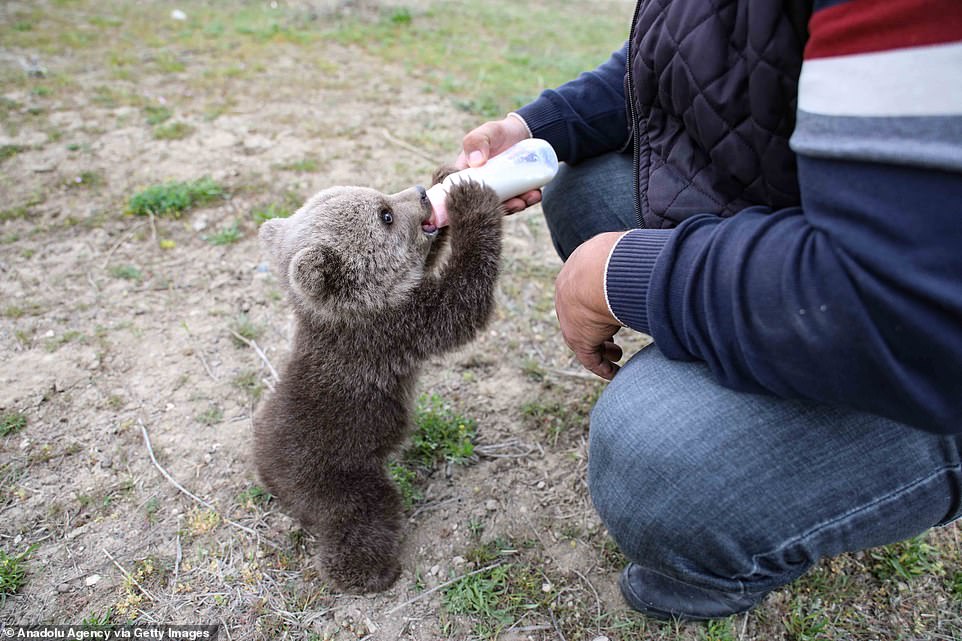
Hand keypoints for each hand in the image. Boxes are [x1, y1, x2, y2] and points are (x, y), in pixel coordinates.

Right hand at [456, 117, 541, 213]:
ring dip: (517, 206)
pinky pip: (519, 201)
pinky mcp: (513, 193)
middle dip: (501, 208)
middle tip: (516, 203)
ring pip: (504, 206)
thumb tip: (476, 162)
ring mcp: (498, 192)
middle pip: (487, 206)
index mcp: (467, 177)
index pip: (462, 196)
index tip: (486, 204)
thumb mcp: (485, 133)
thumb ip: (476, 141)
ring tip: (529, 198)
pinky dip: (528, 200)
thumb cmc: (496, 133)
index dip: (471, 205)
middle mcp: (481, 188)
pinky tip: (535, 194)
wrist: (519, 132)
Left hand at [554, 232, 625, 379]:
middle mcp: (567, 295)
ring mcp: (570, 317)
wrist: (598, 270)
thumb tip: (657, 255)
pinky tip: (615, 373)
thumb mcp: (622, 253)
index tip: (612, 309)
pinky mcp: (578, 338)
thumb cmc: (617, 257)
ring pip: (585, 337)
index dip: (599, 301)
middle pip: (582, 314)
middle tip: (612, 335)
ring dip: (601, 347)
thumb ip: (634, 260)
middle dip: (598, 326)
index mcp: (576, 271)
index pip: (584, 289)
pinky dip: (602, 366)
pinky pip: (590, 357)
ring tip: (617, 353)